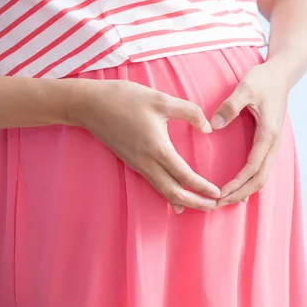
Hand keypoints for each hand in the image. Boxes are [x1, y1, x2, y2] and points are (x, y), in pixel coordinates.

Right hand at [70, 80, 219, 213]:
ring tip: (200, 205)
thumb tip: (208, 128)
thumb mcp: (162, 99)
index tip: (217, 194)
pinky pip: (153, 184)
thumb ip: (189, 112)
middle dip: (195, 202)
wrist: (88, 104)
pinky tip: (175, 200)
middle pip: (173, 191)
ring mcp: (137, 164)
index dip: (202, 187)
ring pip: (162, 190)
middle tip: (214, 207)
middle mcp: (146, 161)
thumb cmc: (125, 98)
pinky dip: (168, 194)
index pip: (183, 175)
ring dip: (183, 200)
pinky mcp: (131, 162)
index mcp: (156, 147)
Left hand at [211, 60, 289, 205]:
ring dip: (245, 190)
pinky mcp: (269, 141)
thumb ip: (230, 106)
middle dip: (240, 194)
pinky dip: (250, 181)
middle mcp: (273, 143)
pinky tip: (237, 187)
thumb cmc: (263, 79)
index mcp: (268, 134)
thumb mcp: (245, 88)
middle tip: (217, 205)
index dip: (237, 183)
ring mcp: (273, 143)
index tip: (220, 194)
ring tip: (225, 200)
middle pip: (260, 179)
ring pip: (262, 176)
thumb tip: (214, 125)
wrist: (282, 73)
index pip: (253, 167)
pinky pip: (261, 168)